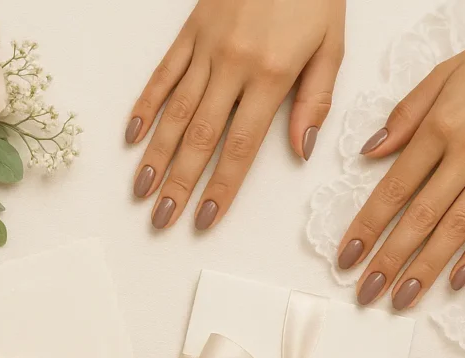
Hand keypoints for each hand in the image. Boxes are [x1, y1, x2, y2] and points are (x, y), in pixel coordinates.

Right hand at [126, 0, 344, 229]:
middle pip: (199, 137)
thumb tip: (299, 151)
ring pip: (175, 112)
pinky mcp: (189, 32)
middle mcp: (232, 65)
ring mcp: (205, 49)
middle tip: (162, 219)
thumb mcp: (331, 44)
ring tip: (142, 191)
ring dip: (156, 156)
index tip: (205, 218)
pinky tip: (134, 138)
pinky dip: (145, 107)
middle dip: (179, 184)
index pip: (241, 146)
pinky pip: (162, 75)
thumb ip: (315, 100)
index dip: (221, 186)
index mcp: (271, 74)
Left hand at [338, 0, 464, 309]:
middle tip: (365, 293)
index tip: (346, 257)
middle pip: (419, 217)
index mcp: (439, 127)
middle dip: (388, 260)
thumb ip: (404, 116)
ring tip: (401, 299)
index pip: (393, 189)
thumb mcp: (444, 73)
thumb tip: (368, 153)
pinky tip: (456, 282)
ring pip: (456, 228)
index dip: (366, 227)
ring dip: (425, 268)